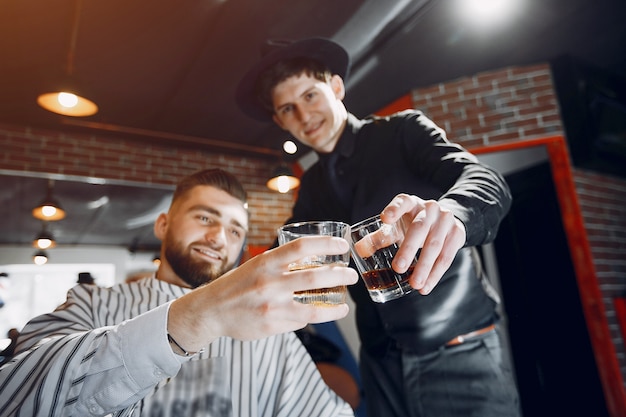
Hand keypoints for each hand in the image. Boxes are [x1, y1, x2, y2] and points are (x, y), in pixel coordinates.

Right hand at [168, 236, 356, 349]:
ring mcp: (272, 305)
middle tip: (351, 274)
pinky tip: (335, 312)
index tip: (342, 245)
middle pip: (314, 275)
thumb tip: (315, 260)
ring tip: (347, 296)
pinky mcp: (272, 323)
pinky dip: (324, 315)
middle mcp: (269, 281)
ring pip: (314, 303)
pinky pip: (304, 319)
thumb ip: (282, 263)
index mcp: (266, 261)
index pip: (301, 247)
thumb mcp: (257, 265)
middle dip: (340, 274)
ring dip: (336, 298)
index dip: (326, 244)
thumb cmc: (238, 285)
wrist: (211, 310)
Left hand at [380, 193, 465, 294]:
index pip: (402, 202)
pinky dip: (436, 274)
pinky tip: (426, 286)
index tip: (385, 219)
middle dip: (408, 249)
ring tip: (415, 284)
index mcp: (411, 203)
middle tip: (398, 268)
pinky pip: (447, 256)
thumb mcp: (397, 226)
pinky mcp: (457, 233)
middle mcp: (429, 208)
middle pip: (419, 228)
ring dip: (425, 267)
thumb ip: (379, 237)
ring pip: (435, 245)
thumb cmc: (413, 224)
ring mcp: (446, 220)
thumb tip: (358, 250)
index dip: (394, 209)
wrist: (444, 220)